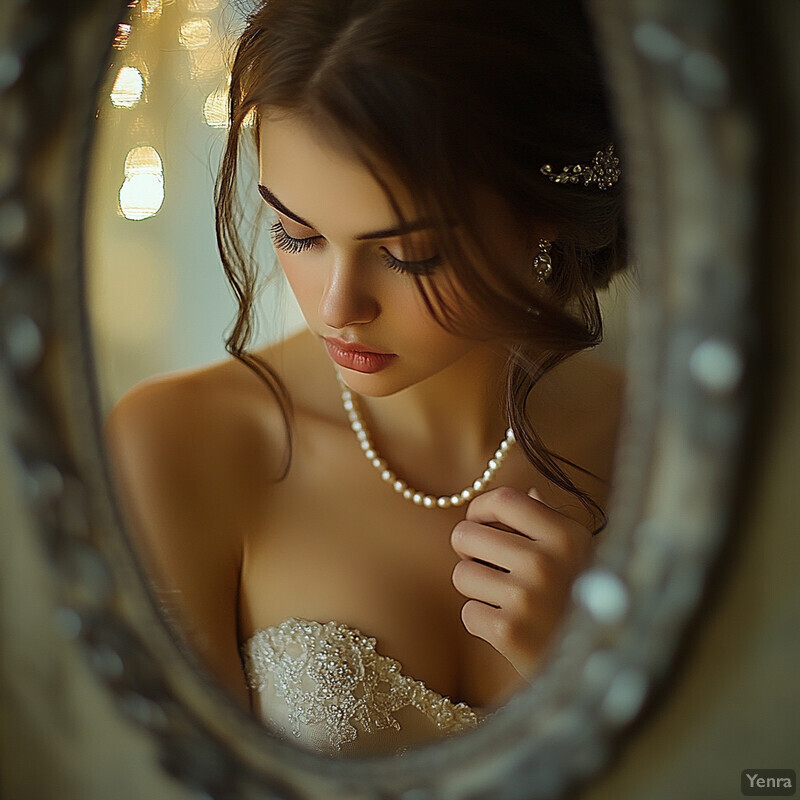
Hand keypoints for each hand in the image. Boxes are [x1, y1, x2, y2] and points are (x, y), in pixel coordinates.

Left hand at [450, 486, 593, 678]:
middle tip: (488, 566)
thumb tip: (530, 491)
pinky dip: (481, 622)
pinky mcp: (509, 632)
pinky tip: (508, 627)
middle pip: (466, 535)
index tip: (479, 522)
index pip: (504, 499)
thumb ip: (552, 522)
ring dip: (475, 589)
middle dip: (469, 551)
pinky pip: (468, 612)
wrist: (597, 670)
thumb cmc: (582, 603)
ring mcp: (526, 597)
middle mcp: (545, 561)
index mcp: (565, 535)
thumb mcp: (581, 556)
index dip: (480, 509)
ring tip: (503, 599)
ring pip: (461, 574)